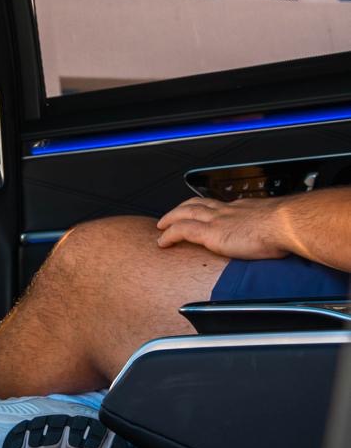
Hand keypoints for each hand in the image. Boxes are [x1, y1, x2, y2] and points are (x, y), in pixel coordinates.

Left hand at [156, 196, 289, 259]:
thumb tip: (277, 242)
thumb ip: (271, 232)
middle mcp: (226, 211)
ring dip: (170, 218)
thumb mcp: (277, 226)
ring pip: (184, 214)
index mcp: (241, 208)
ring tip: (161, 226)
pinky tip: (162, 241)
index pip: (217, 205)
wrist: (284, 224)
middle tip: (172, 215)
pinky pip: (182, 231)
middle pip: (196, 205)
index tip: (201, 212)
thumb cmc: (286, 227)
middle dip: (181, 209)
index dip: (206, 208)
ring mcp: (216, 220)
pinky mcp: (211, 233)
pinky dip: (169, 234)